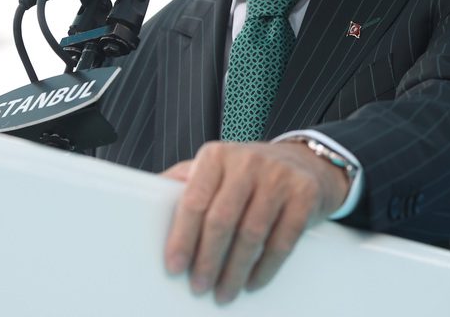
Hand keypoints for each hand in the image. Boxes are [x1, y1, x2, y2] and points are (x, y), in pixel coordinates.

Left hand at [161, 140, 349, 303]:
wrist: (305, 163)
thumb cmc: (248, 173)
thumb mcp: (215, 168)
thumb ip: (183, 182)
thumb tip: (143, 202)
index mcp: (217, 156)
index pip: (194, 200)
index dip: (182, 238)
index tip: (174, 266)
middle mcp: (248, 161)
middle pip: (222, 220)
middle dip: (207, 260)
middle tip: (199, 287)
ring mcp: (279, 177)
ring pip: (251, 234)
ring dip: (234, 271)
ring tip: (223, 292)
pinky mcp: (305, 195)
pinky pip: (282, 241)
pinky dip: (265, 268)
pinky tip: (252, 282)